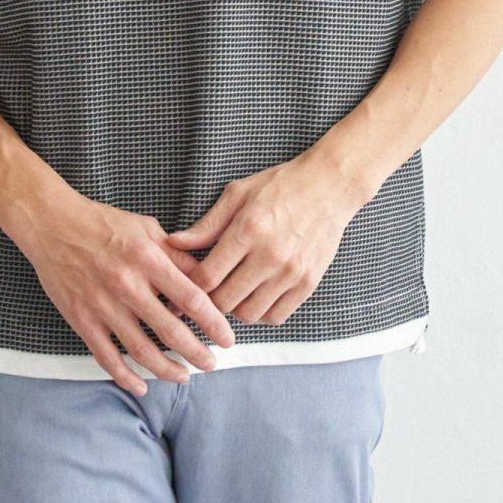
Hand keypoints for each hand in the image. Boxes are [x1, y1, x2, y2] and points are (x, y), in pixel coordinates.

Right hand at [22, 194, 236, 395]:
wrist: (52, 224)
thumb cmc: (104, 222)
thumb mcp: (146, 228)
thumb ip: (176, 254)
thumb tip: (206, 277)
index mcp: (147, 258)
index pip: (191, 297)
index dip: (213, 322)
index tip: (227, 338)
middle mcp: (127, 284)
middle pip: (170, 330)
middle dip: (196, 352)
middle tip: (212, 364)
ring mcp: (102, 305)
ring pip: (141, 350)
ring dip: (166, 369)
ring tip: (184, 376)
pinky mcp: (82, 319)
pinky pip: (107, 356)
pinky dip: (126, 376)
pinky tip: (142, 385)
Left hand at [162, 151, 362, 326]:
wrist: (328, 187)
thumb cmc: (280, 186)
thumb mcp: (237, 194)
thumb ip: (206, 224)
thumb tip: (174, 243)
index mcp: (248, 230)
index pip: (208, 277)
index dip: (191, 285)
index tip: (186, 283)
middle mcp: (270, 256)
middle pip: (225, 301)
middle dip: (209, 300)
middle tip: (206, 291)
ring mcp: (291, 273)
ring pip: (249, 314)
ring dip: (235, 308)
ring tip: (232, 291)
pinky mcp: (308, 284)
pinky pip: (276, 316)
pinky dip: (261, 312)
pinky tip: (255, 295)